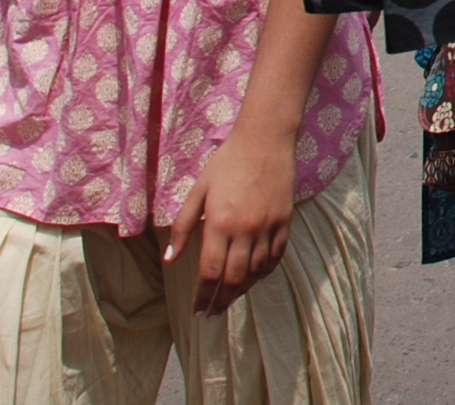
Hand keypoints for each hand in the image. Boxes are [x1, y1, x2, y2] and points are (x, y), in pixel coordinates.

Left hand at [164, 130, 294, 315]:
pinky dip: (265, 272)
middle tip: (212, 314)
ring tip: (230, 299)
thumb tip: (170, 259)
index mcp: (220, 224)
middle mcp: (245, 230)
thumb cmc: (225, 163)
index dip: (202, 297)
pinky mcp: (285, 221)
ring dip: (242, 290)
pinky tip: (255, 278)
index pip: (210, 272)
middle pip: (234, 279)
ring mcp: (268, 226)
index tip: (197, 311)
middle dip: (221, 301)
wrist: (265, 141)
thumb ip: (183, 227)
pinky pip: (276, 256)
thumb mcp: (197, 192)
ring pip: (256, 272)